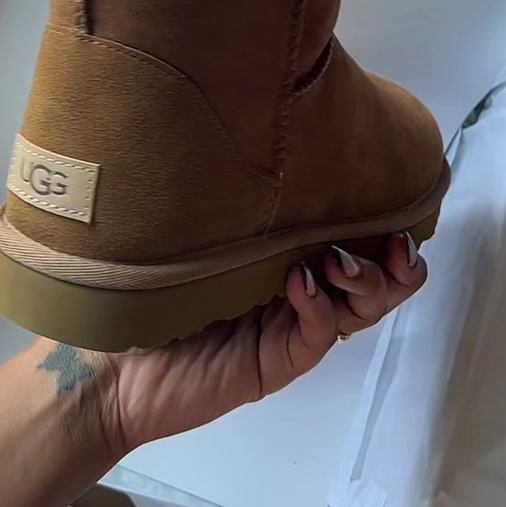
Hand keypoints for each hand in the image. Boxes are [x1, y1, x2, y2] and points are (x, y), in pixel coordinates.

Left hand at [96, 231, 425, 455]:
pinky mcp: (275, 362)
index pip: (358, 242)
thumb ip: (241, 204)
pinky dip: (319, 306)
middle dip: (396, 262)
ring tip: (337, 260)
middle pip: (378, 282)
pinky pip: (317, 336)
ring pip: (360, 310)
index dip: (387, 226)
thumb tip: (275, 144)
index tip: (394, 199)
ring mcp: (291, 329)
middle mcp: (302, 292)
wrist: (109, 361)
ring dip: (366, 282)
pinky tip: (301, 282)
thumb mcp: (203, 233)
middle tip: (388, 242)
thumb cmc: (149, 283)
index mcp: (292, 257)